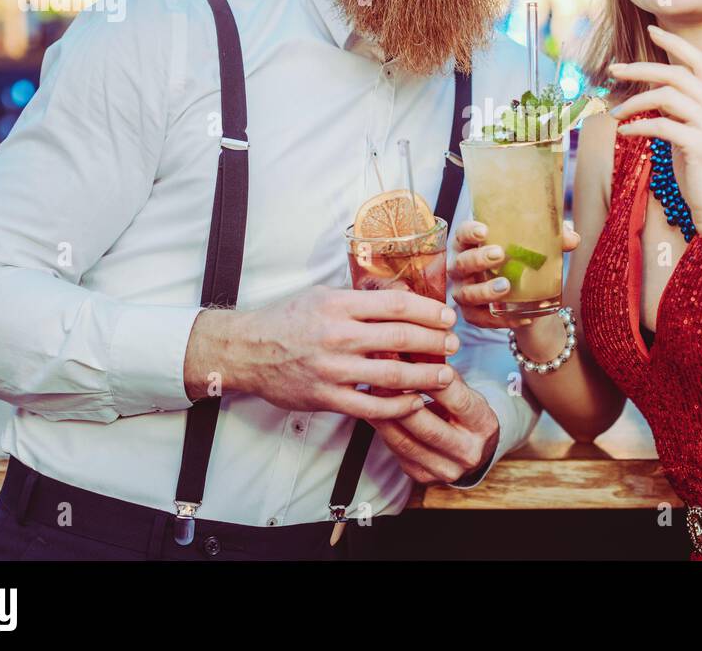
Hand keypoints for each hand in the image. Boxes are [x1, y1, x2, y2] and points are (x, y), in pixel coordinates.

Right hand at [185, 286, 460, 419]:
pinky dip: (399, 406)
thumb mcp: (323, 295)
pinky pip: (372, 406)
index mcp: (340, 304)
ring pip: (393, 376)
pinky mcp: (327, 398)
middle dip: (435, 342)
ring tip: (445, 375)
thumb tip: (402, 296)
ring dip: (426, 376)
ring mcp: (333, 369)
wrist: (247, 351)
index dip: (429, 311)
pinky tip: (415, 402)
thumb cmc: (288, 319)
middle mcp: (338, 335)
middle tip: (454, 345)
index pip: (397, 304)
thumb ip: (360, 298)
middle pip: (402, 338)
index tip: (447, 317)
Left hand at [371, 369, 499, 483]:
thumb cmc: (462, 410)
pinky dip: (383, 430)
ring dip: (384, 414)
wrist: (472, 448)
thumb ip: (440, 372)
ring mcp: (446, 469)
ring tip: (370, 390)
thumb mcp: (462, 389)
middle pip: (428, 426)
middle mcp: (468, 452)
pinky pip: (397, 452)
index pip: (458, 401)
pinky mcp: (424, 477)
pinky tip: (372, 410)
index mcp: (483, 425)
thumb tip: (409, 347)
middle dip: (400, 398)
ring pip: (406, 442)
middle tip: (380, 374)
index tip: (410, 358)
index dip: (433, 380)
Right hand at [448, 219, 579, 328]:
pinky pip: (480, 320)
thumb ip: (553, 238)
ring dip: (485, 291)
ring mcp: (463, 291)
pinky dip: (500, 320)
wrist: (521, 291)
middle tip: (500, 255)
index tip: (485, 230)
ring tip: (507, 286)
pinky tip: (522, 318)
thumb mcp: (535, 245)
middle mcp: (460, 267)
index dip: (469, 231)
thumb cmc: (520, 258)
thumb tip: (573, 238)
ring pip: (466, 294)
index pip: (462, 234)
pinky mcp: (471, 314)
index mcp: (470, 244)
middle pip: (461, 263)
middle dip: (478, 259)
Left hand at [609, 24, 701, 234]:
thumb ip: (682, 111)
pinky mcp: (701, 145)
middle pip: (677, 74)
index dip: (675, 45)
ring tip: (615, 113)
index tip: (651, 32)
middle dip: (641, 68)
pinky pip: (660, 124)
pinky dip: (637, 125)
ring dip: (634, 101)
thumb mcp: (697, 135)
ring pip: (666, 96)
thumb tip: (653, 93)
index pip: (700, 61)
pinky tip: (625, 132)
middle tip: (614, 70)